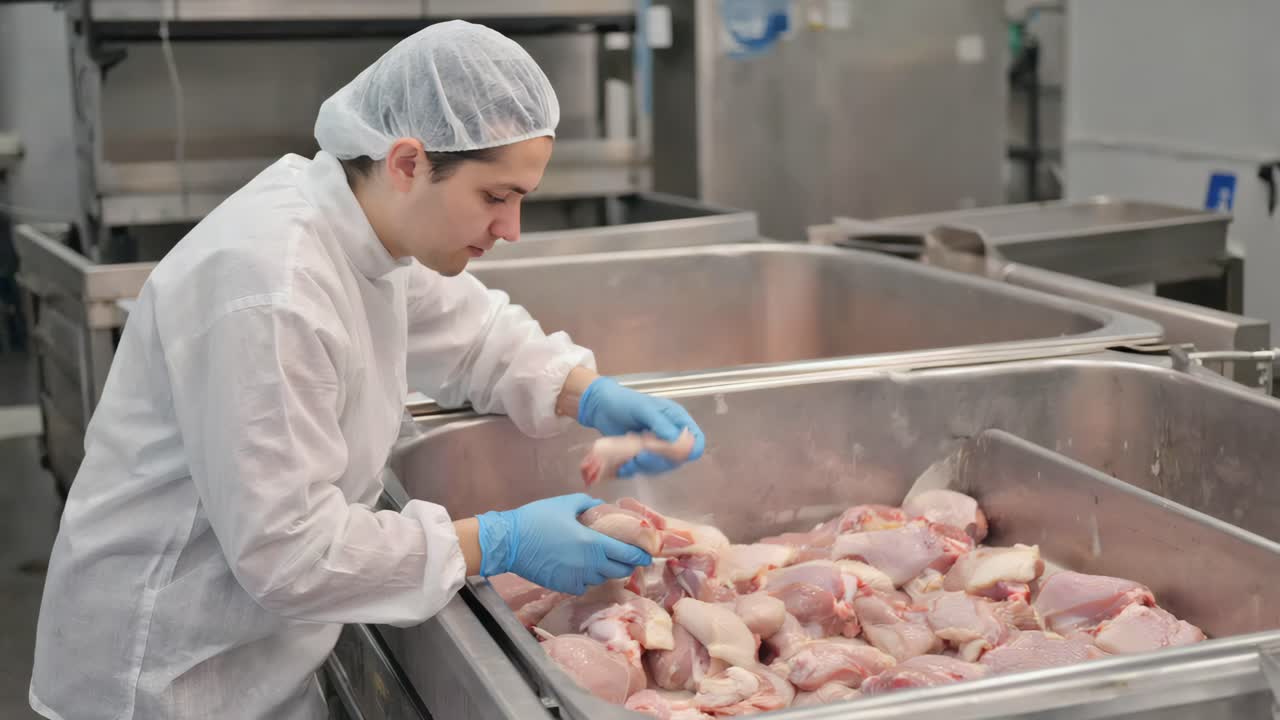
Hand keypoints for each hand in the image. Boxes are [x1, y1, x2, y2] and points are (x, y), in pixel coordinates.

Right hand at [476, 494, 651, 594]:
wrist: (509, 542)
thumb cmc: (537, 519)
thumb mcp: (565, 504)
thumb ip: (588, 504)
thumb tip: (602, 506)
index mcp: (592, 543)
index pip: (627, 554)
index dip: (640, 554)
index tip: (647, 553)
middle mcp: (588, 564)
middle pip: (619, 570)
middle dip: (628, 564)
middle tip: (629, 556)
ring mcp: (576, 578)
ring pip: (602, 578)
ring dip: (607, 570)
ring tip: (605, 559)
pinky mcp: (564, 586)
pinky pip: (585, 584)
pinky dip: (589, 577)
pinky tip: (584, 567)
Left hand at [577, 377, 706, 477]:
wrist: (601, 407)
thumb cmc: (624, 401)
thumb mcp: (643, 408)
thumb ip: (660, 422)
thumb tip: (675, 440)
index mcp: (676, 420)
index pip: (696, 440)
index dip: (690, 451)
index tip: (674, 456)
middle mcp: (670, 435)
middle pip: (678, 459)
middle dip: (659, 461)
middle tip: (641, 457)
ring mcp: (656, 447)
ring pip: (661, 466)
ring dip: (646, 467)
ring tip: (629, 461)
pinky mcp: (643, 455)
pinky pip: (646, 469)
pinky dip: (635, 470)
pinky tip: (624, 466)